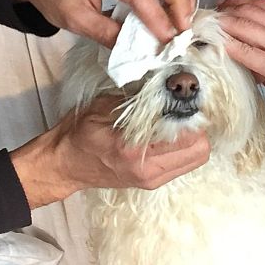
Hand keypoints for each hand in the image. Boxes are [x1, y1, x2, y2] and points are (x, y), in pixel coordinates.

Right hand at [10, 96, 210, 209]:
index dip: (192, 113)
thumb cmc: (79, 132)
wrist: (64, 164)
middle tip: (186, 110)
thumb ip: (140, 98)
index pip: (187, 136)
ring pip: (196, 158)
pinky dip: (184, 148)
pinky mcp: (152, 182)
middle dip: (199, 127)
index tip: (186, 97)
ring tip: (179, 121)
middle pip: (200, 150)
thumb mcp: (105, 106)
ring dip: (194, 138)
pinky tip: (171, 134)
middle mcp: (148, 170)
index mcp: (135, 151)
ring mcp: (152, 180)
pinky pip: (184, 164)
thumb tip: (170, 82)